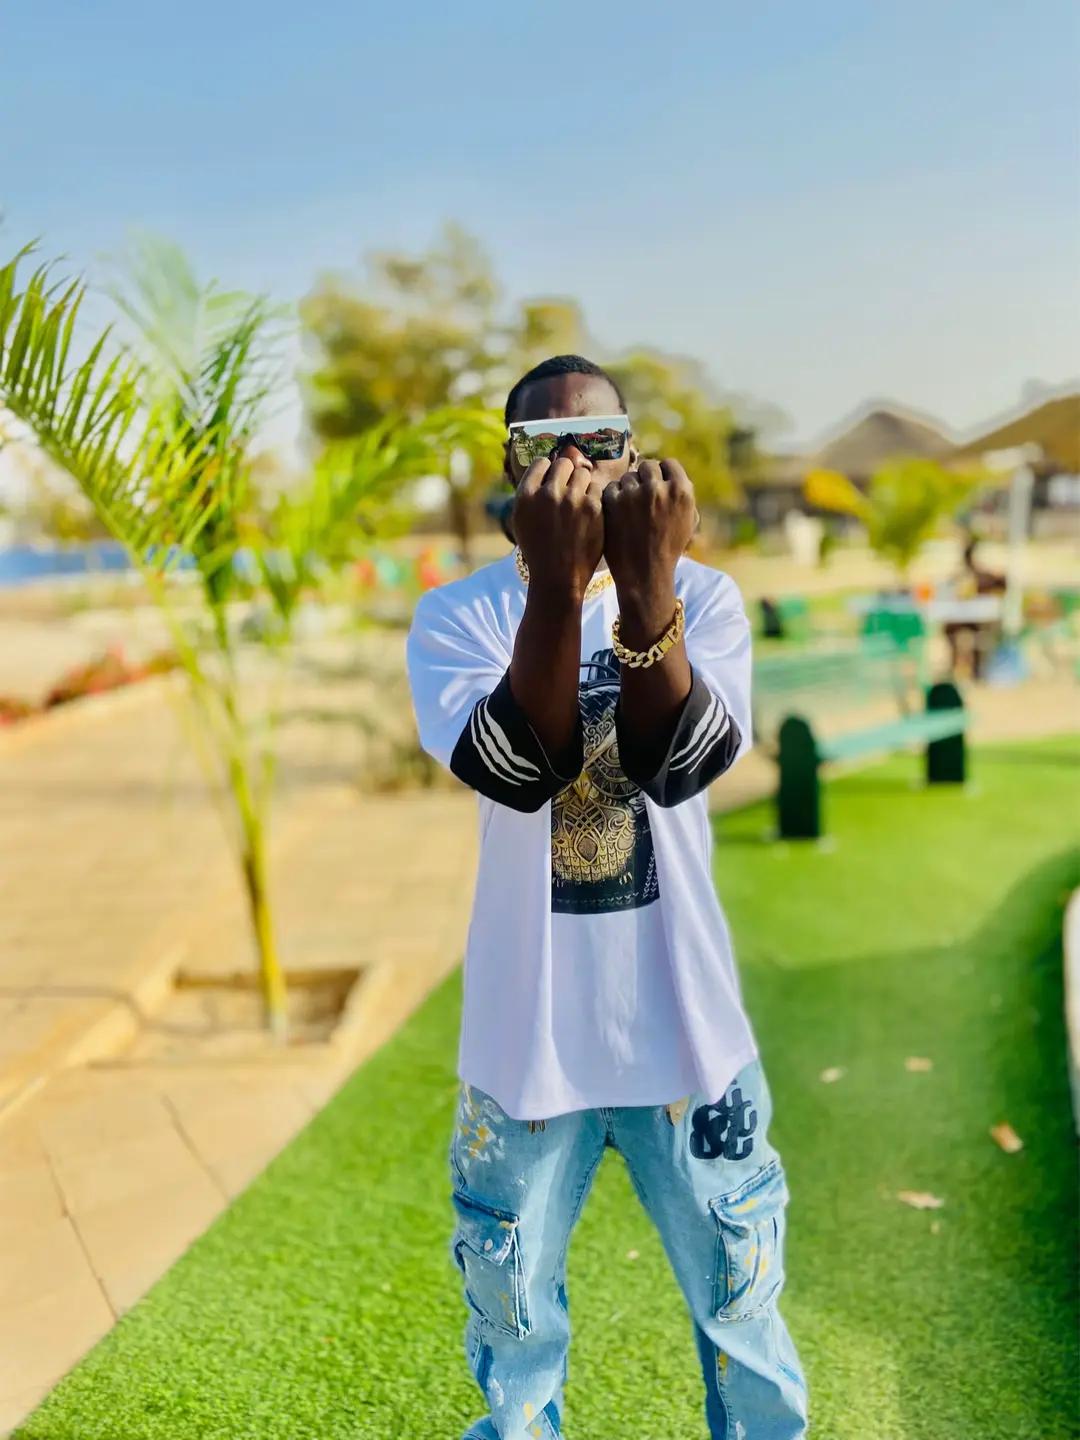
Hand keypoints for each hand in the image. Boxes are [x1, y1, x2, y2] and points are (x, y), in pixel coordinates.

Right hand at [511, 456, 605, 601]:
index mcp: (526, 496)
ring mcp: (572, 499)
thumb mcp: (522, 520)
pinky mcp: (593, 507)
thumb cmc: (539, 550)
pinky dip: (593, 497)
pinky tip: (589, 511)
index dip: (548, 470)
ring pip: (582, 472)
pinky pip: (596, 487)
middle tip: (568, 489)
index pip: (541, 463)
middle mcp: (548, 493)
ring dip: (581, 483)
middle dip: (566, 473)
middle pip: (563, 463)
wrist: (558, 577)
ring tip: (579, 501)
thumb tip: (547, 469)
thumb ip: (531, 494)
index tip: (552, 480)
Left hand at [601, 458, 696, 599]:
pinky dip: (613, 498)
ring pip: (628, 476)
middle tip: (641, 496)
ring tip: (629, 510)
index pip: (669, 464)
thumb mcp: (687, 521)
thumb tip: (670, 474)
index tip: (657, 483)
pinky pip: (612, 487)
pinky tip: (617, 514)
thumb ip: (681, 494)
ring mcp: (635, 493)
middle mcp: (659, 488)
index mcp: (681, 491)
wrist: (645, 574)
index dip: (662, 473)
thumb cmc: (667, 549)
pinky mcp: (614, 501)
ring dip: (628, 489)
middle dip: (644, 479)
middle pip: (648, 467)